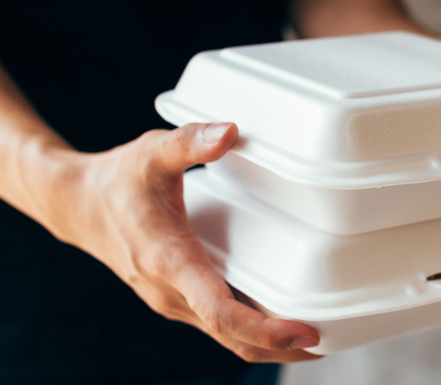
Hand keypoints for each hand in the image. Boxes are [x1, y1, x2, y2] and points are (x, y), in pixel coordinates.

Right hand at [46, 122, 320, 362]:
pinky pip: (216, 325)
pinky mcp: (176, 297)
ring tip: (310, 339)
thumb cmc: (116, 180)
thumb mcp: (152, 153)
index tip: (305, 332)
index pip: (221, 313)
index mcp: (169, 261)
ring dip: (267, 344)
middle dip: (280, 348)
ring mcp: (172, 299)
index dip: (266, 329)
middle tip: (326, 342)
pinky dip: (248, 332)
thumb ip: (191, 141)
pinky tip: (274, 319)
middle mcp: (171, 291)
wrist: (76, 206)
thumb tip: (230, 132)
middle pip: (232, 337)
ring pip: (225, 338)